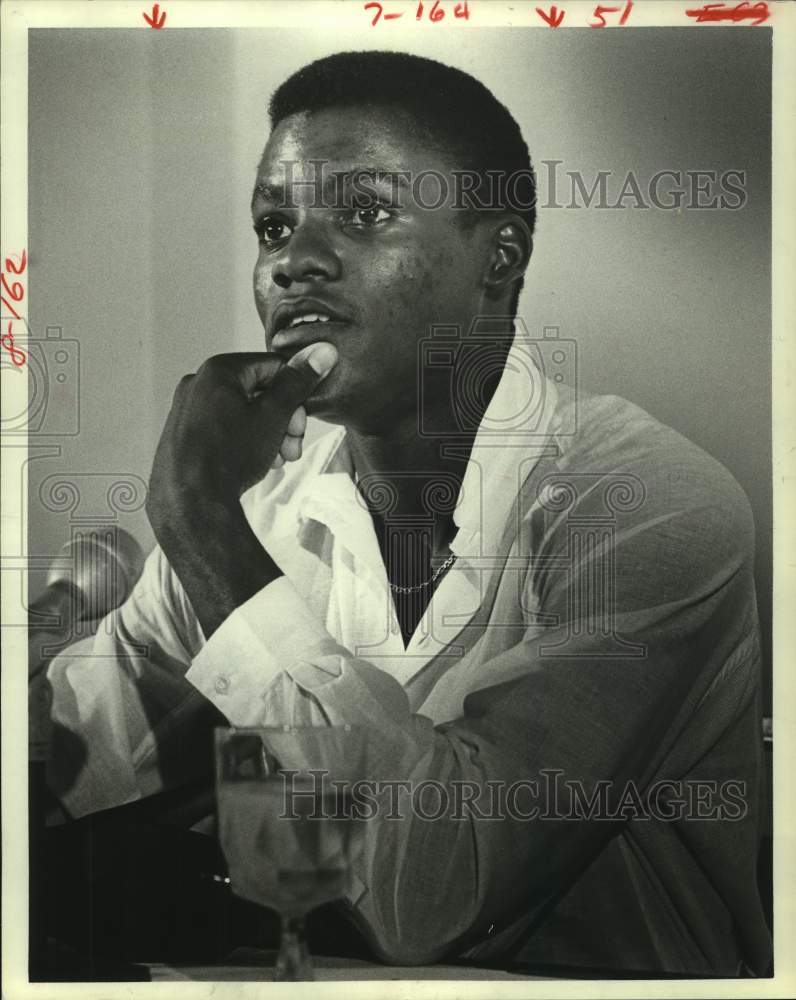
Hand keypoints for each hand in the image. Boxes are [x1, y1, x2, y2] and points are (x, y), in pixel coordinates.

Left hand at [145, 342, 336, 637]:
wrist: (191, 501)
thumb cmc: (233, 454)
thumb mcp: (274, 416)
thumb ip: (298, 382)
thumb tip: (323, 350)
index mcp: (219, 370)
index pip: (272, 367)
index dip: (294, 395)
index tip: (301, 424)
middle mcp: (197, 383)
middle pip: (256, 391)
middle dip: (282, 419)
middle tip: (292, 448)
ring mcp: (185, 409)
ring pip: (240, 412)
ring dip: (267, 433)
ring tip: (277, 460)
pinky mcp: (181, 434)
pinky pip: (221, 428)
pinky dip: (243, 441)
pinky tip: (255, 464)